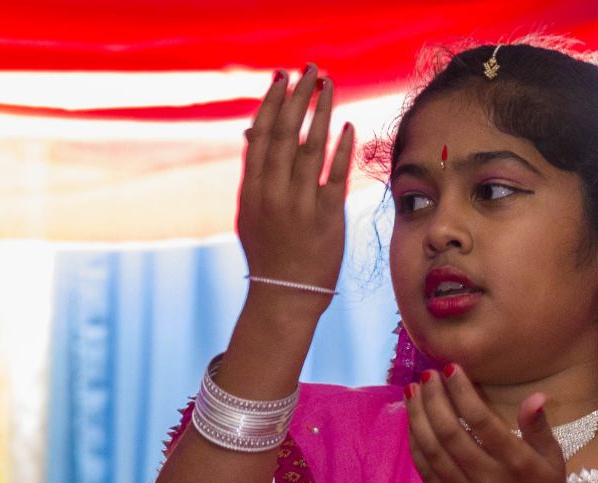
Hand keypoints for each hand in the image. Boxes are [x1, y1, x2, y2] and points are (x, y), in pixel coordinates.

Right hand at [237, 63, 353, 305]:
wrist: (284, 297)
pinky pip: (335, 177)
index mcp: (252, 189)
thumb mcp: (250, 212)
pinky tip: (347, 126)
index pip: (262, 134)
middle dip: (298, 97)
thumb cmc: (270, 253)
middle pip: (286, 133)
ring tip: (328, 87)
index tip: (282, 78)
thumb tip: (254, 130)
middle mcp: (273, 194)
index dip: (272, 102)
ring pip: (311, 148)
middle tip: (310, 71)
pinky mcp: (326, 220)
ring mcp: (300, 206)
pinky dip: (341, 149)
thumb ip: (255, 172)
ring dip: (321, 112)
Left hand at [404, 366, 569, 482]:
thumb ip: (539, 427)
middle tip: (427, 376)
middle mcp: (486, 478)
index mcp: (514, 463)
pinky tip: (412, 423)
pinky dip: (416, 444)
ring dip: (418, 417)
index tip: (450, 369)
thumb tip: (536, 396)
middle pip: (449, 431)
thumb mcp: (552, 460)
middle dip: (434, 398)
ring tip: (411, 392)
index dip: (461, 391)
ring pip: (431, 450)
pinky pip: (425, 472)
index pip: (480, 419)